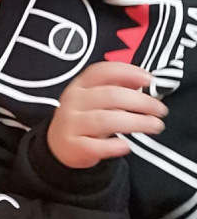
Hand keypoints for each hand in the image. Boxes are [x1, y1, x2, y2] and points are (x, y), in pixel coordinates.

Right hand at [47, 62, 168, 168]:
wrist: (59, 144)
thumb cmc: (85, 117)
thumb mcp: (95, 97)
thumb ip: (116, 87)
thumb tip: (141, 80)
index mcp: (80, 84)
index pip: (101, 71)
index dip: (126, 72)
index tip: (149, 79)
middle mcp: (74, 100)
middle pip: (109, 95)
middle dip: (140, 101)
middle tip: (160, 110)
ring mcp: (71, 123)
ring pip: (105, 120)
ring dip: (135, 122)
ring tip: (154, 126)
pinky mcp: (73, 145)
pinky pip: (95, 146)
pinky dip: (112, 146)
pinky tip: (126, 146)